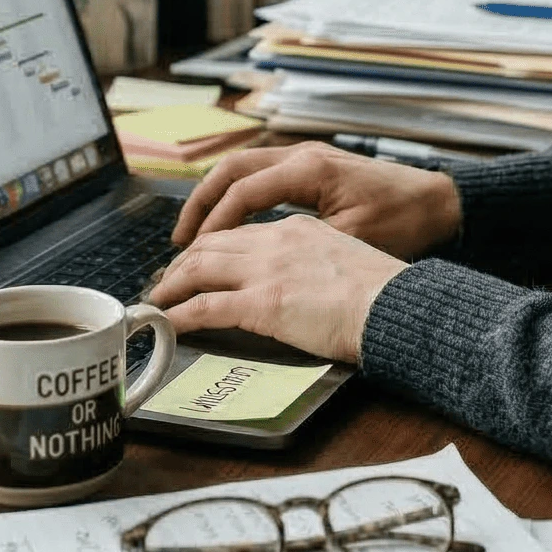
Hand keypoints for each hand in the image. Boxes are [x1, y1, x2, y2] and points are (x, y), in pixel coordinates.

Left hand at [150, 214, 402, 362]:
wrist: (395, 304)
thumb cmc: (381, 291)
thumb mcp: (342, 258)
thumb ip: (312, 261)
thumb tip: (299, 284)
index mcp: (296, 228)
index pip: (240, 233)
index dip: (211, 248)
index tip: (197, 263)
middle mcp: (275, 241)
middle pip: (210, 245)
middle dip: (181, 264)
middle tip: (165, 282)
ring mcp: (266, 271)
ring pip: (198, 269)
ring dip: (171, 285)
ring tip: (156, 301)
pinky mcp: (261, 304)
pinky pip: (203, 308)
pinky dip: (177, 315)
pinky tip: (165, 324)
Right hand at [172, 142, 461, 258]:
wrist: (440, 202)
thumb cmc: (403, 221)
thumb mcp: (350, 239)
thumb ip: (299, 245)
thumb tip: (254, 264)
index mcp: (308, 168)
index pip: (240, 191)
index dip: (212, 224)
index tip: (190, 253)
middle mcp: (302, 153)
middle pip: (231, 170)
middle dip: (201, 204)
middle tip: (179, 241)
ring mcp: (308, 156)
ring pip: (244, 168)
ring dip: (217, 198)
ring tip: (197, 234)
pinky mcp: (315, 167)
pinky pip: (262, 174)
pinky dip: (239, 196)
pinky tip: (232, 225)